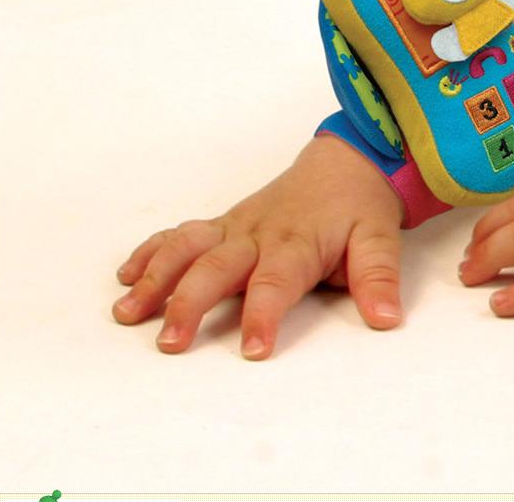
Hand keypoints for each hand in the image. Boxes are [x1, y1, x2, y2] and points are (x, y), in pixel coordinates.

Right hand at [112, 135, 404, 359]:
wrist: (344, 162)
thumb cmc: (358, 206)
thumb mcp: (379, 238)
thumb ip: (377, 277)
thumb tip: (386, 320)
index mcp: (296, 242)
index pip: (275, 282)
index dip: (262, 314)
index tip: (252, 350)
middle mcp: (257, 234)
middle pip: (216, 267)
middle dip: (189, 303)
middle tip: (169, 341)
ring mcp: (235, 226)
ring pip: (187, 247)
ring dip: (155, 277)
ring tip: (127, 311)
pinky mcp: (224, 222)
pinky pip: (182, 233)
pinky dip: (152, 251)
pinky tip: (128, 274)